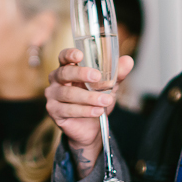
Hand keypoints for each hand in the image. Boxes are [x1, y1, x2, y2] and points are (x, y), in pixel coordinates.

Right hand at [45, 48, 132, 174]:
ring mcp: (53, 95)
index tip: (80, 55)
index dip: (69, 54)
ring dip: (89, 97)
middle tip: (97, 77)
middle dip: (81, 74)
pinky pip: (68, 109)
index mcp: (68, 68)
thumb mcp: (108, 86)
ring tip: (106, 100)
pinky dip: (85, 110)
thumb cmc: (95, 100)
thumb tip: (128, 61)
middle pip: (65, 73)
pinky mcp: (54, 111)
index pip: (63, 57)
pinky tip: (98, 111)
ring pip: (68, 93)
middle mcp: (56, 79)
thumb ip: (116, 73)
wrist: (91, 127)